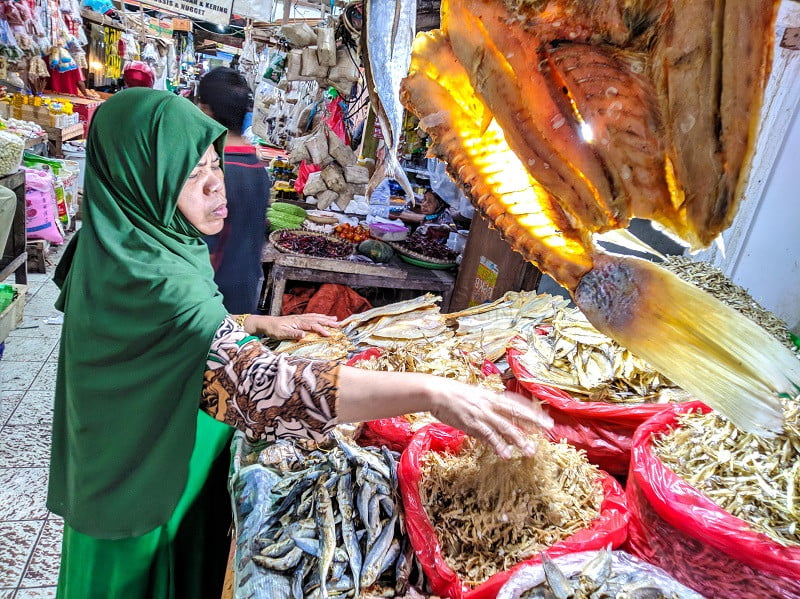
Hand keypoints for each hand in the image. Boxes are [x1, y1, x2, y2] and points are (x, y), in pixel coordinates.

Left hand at [250, 313, 338, 339]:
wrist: (266, 323)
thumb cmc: (273, 329)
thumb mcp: (282, 334)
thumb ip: (294, 334)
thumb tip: (305, 335)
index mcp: (298, 322)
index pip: (312, 326)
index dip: (321, 330)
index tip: (329, 334)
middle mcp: (300, 318)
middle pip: (316, 319)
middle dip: (327, 322)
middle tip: (338, 324)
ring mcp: (299, 318)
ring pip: (315, 317)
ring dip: (325, 318)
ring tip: (334, 318)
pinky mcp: (297, 319)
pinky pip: (311, 316)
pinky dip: (318, 316)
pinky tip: (321, 317)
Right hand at [336, 368, 552, 458]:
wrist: (435, 391)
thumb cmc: (451, 394)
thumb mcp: (472, 398)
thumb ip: (484, 409)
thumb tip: (492, 421)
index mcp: (490, 397)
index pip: (516, 403)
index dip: (532, 411)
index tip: (546, 419)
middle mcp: (489, 404)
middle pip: (516, 414)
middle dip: (534, 422)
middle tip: (549, 431)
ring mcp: (481, 413)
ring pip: (505, 427)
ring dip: (518, 439)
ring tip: (529, 451)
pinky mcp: (472, 422)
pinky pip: (488, 436)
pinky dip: (497, 445)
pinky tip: (506, 455)